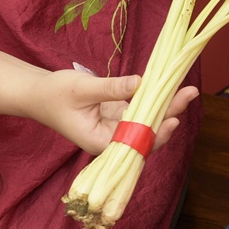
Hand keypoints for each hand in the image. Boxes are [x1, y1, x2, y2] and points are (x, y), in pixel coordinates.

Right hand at [28, 69, 198, 155]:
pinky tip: (170, 87)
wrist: (39, 94)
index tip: (173, 119)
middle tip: (189, 92)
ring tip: (187, 89)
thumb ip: (111, 88)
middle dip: (169, 114)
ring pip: (147, 121)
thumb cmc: (54, 95)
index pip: (134, 144)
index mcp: (99, 142)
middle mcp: (111, 139)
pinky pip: (141, 110)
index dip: (156, 134)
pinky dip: (154, 99)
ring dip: (167, 105)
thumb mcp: (81, 89)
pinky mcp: (118, 115)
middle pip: (147, 133)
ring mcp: (116, 127)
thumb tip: (140, 83)